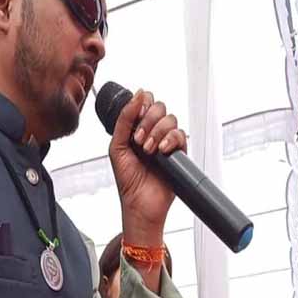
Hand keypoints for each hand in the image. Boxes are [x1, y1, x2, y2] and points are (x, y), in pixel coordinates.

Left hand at [108, 88, 186, 242]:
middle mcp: (154, 132)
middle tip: (139, 140)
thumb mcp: (117, 145)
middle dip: (148, 121)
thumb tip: (136, 95)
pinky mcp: (179, 153)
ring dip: (157, 132)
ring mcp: (167, 142)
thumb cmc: (127, 180)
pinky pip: (180, 135)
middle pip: (160, 107)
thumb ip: (125, 119)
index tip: (136, 118)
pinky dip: (170, 140)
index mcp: (138, 128)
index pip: (146, 102)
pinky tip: (161, 151)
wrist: (139, 203)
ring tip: (148, 150)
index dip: (142, 105)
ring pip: (171, 120)